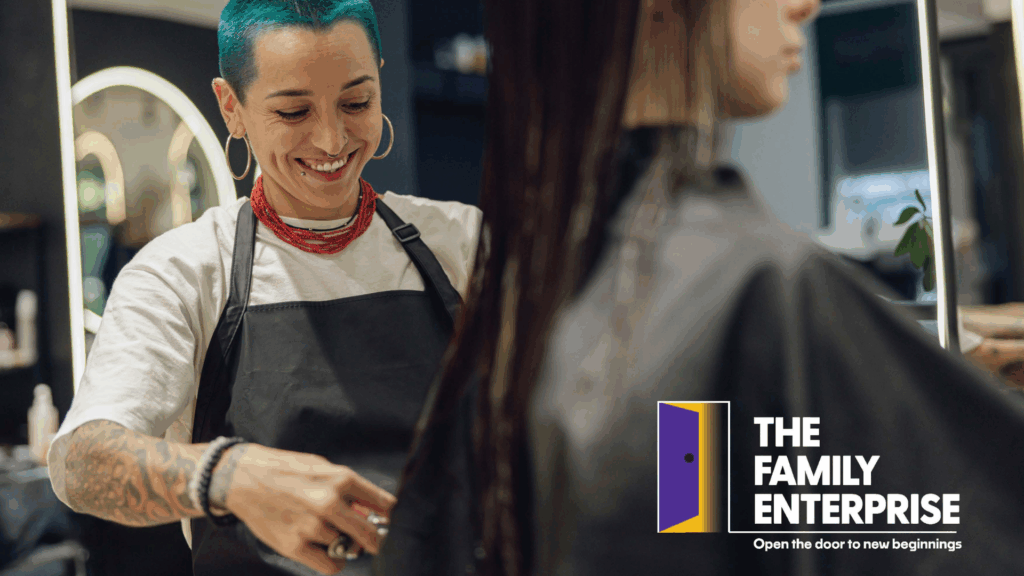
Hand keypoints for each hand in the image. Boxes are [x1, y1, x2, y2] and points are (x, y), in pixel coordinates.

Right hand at [217, 444, 395, 574]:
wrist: (243, 478)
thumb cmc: (287, 470)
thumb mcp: (322, 467)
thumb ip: (348, 488)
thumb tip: (372, 511)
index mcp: (341, 478)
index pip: (384, 504)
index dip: (389, 516)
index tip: (388, 521)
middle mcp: (329, 503)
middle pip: (370, 533)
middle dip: (376, 539)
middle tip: (375, 541)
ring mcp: (311, 526)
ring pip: (347, 549)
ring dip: (345, 546)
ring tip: (332, 535)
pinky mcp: (294, 546)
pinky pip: (330, 566)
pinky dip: (333, 562)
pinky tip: (328, 552)